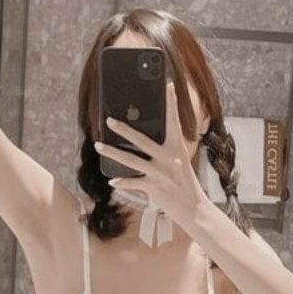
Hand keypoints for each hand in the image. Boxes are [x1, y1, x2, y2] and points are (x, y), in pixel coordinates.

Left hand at [94, 79, 204, 229]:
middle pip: (142, 140)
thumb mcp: (180, 162)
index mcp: (177, 149)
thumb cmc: (185, 183)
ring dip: (112, 153)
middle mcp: (168, 159)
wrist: (194, 208)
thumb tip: (145, 140)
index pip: (174, 121)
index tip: (169, 85)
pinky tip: (112, 181)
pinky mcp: (153, 188)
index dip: (171, 102)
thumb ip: (166, 150)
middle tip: (109, 120)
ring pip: (131, 160)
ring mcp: (160, 173)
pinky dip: (122, 182)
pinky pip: (133, 183)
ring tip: (98, 146)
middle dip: (123, 129)